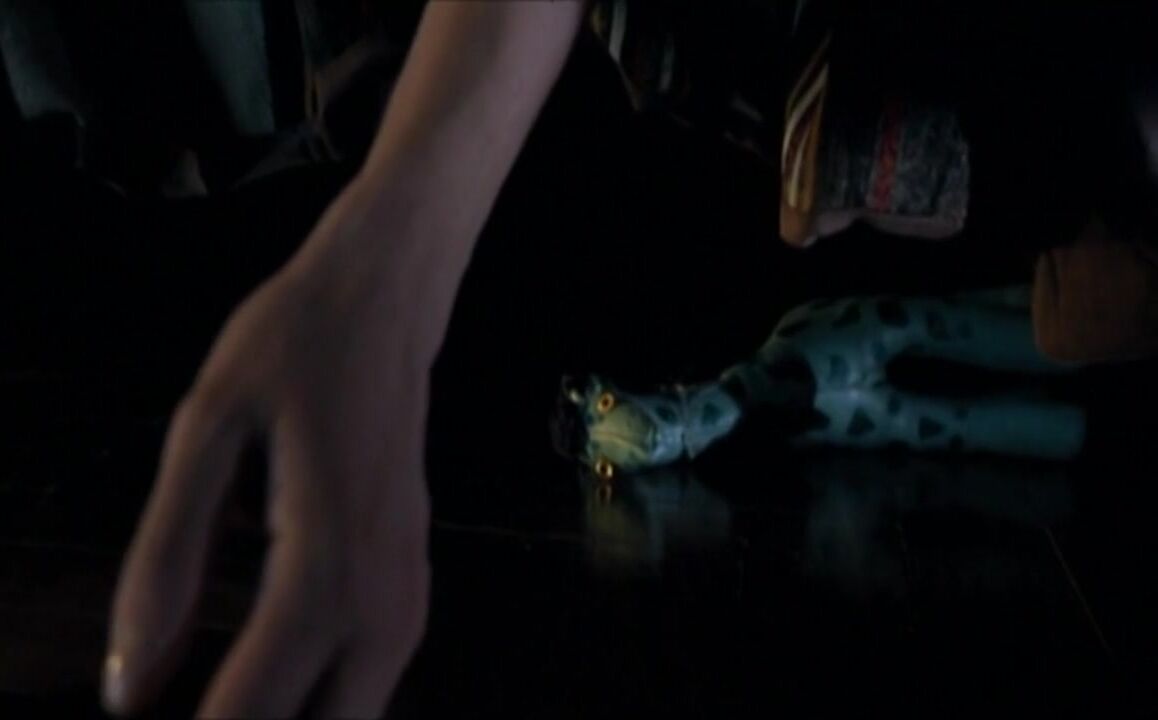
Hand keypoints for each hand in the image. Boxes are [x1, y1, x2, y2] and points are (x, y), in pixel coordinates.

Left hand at [103, 192, 432, 717]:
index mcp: (323, 555)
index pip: (258, 702)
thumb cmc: (292, 350)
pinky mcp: (415, 577)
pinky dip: (331, 701)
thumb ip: (163, 558)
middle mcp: (383, 591)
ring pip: (362, 714)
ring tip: (233, 708)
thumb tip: (129, 686)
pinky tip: (285, 688)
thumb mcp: (204, 430)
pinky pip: (378, 677)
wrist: (385, 303)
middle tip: (201, 719)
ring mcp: (410, 588)